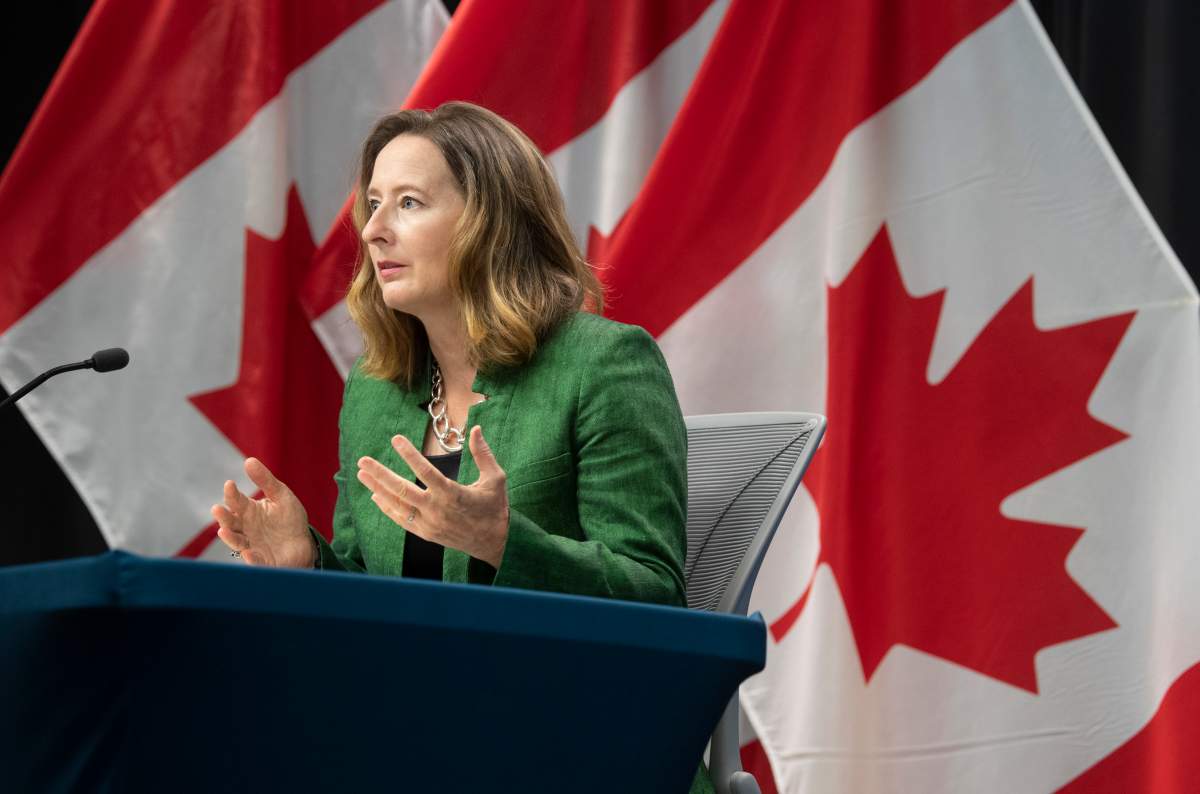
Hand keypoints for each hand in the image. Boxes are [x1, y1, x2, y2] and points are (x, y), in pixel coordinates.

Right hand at [212, 457, 312, 567]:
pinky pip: (255, 561)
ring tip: (223, 531)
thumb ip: (265, 480)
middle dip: (223, 517)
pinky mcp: (262, 561)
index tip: (230, 484)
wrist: (303, 543)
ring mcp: (252, 545)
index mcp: (248, 511)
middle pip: (231, 522)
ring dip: (229, 537)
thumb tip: (249, 460)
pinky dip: (250, 558)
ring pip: (237, 542)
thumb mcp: (280, 496)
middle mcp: (245, 528)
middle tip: (217, 509)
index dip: (231, 493)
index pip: (236, 501)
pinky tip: (248, 552)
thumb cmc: (289, 518)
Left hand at [357, 426, 509, 567]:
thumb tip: (475, 428)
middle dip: (380, 474)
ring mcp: (429, 524)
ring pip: (397, 505)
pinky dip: (387, 508)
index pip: (425, 471)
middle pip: (402, 490)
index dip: (409, 454)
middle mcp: (437, 510)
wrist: (494, 543)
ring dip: (378, 489)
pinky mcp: (426, 534)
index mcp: (453, 494)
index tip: (395, 439)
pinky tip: (375, 495)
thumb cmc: (495, 508)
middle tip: (363, 460)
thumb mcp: (495, 479)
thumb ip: (483, 454)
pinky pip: (401, 520)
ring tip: (362, 474)